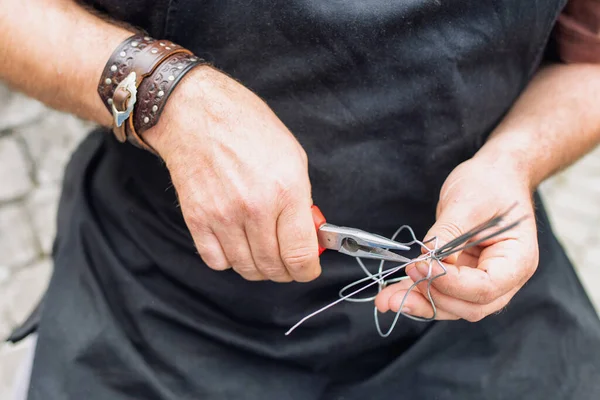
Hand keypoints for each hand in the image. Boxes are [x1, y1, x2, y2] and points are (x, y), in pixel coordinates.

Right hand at [144, 66, 320, 282]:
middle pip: (273, 267)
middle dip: (285, 271)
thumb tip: (308, 234)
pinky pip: (217, 261)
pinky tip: (235, 244)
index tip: (308, 269)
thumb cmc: (247, 127)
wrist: (197, 114)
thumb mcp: (292, 157)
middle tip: (287, 261)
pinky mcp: (197, 220)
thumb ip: (301, 201)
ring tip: (263, 252)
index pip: (300, 254)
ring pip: (246, 268)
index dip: (307, 270)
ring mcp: (223, 217)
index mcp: (286, 190)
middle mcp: (255, 208)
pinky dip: (229, 260)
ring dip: (259, 268)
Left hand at [375, 155, 537, 320]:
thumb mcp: (468, 202)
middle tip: (397, 291)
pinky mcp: (462, 275)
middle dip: (432, 300)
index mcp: (517, 259)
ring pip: (453, 305)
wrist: (494, 176)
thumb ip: (448, 233)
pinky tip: (393, 294)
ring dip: (419, 303)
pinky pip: (442, 292)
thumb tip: (427, 257)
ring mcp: (483, 279)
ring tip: (386, 300)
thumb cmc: (490, 184)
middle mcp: (505, 278)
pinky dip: (418, 294)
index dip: (450, 283)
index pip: (485, 287)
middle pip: (470, 306)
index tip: (420, 267)